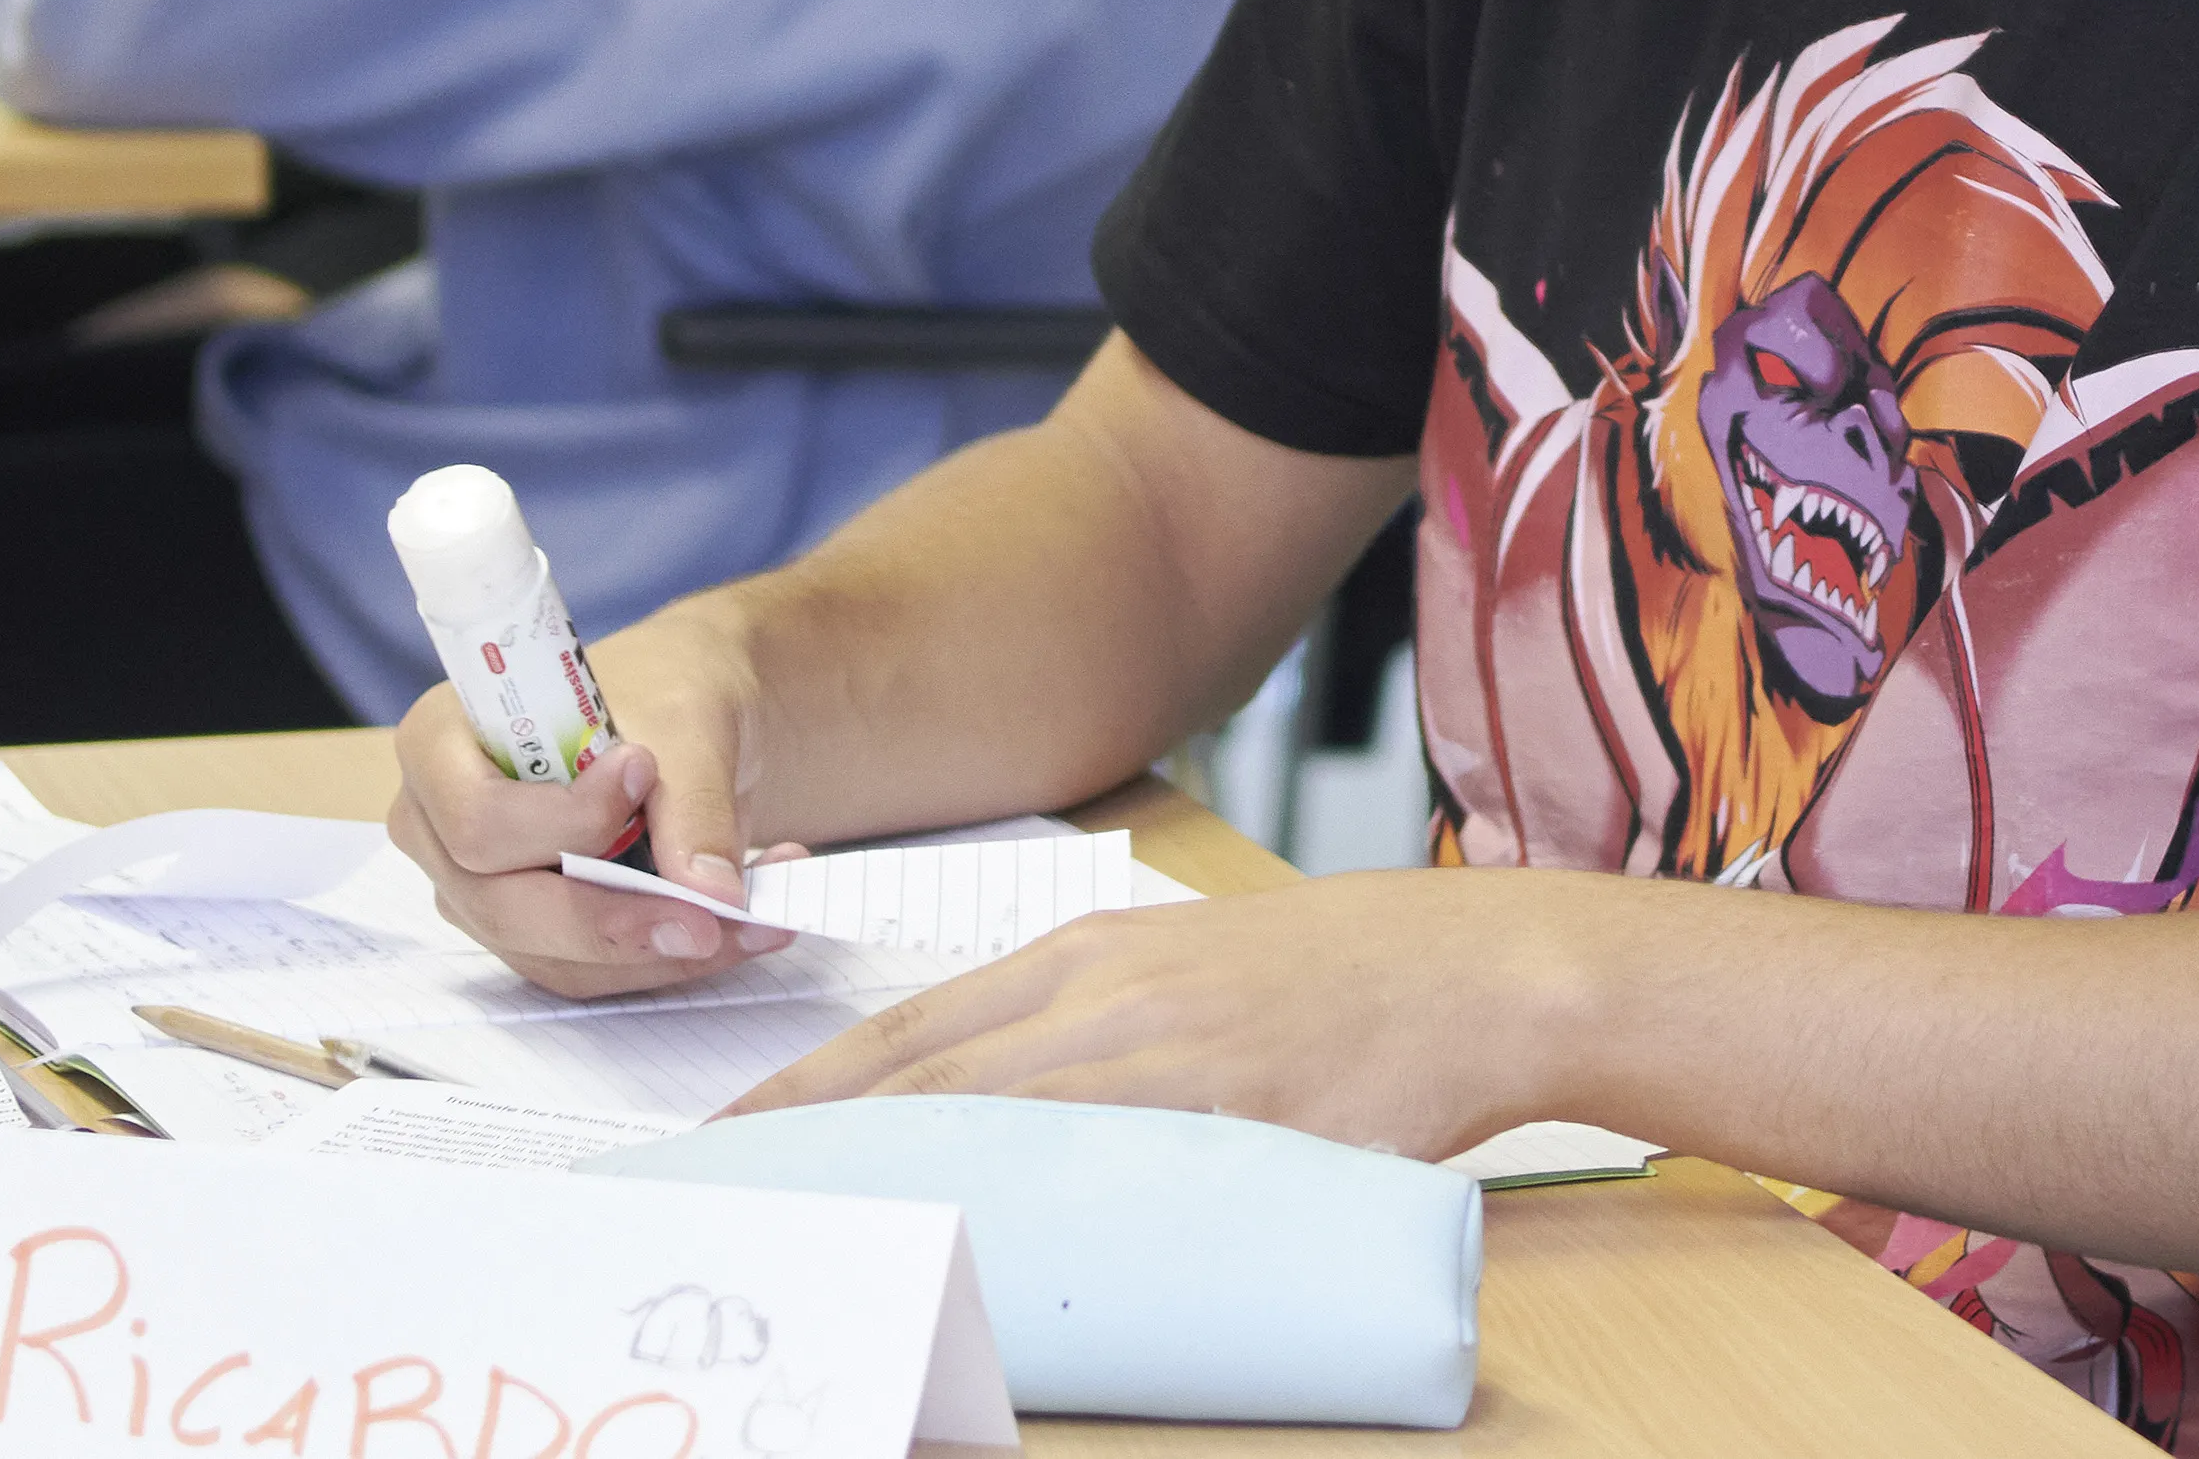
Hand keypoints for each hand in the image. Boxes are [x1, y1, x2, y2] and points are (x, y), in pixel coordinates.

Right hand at [384, 616, 802, 998]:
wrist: (683, 721)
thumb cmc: (658, 691)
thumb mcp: (683, 718)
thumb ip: (690, 801)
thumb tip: (710, 891)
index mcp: (441, 744)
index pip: (477, 819)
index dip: (560, 823)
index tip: (644, 775)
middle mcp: (439, 826)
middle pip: (500, 905)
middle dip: (614, 919)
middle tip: (715, 915)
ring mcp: (475, 888)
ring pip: (548, 954)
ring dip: (658, 952)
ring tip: (756, 917)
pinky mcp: (527, 931)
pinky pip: (585, 972)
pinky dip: (665, 959)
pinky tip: (738, 928)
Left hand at [726, 867, 1600, 1162]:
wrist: (1475, 968)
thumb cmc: (1332, 977)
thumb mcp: (1187, 970)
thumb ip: (1091, 1027)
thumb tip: (996, 1107)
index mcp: (1085, 952)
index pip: (906, 1027)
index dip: (806, 1088)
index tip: (728, 1140)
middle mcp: (1104, 993)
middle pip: (919, 1079)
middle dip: (808, 1142)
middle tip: (723, 1200)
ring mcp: (1166, 1053)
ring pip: (988, 1122)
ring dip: (885, 1181)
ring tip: (804, 1235)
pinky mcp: (1234, 1110)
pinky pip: (1100, 1169)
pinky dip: (1018, 1206)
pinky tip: (961, 1247)